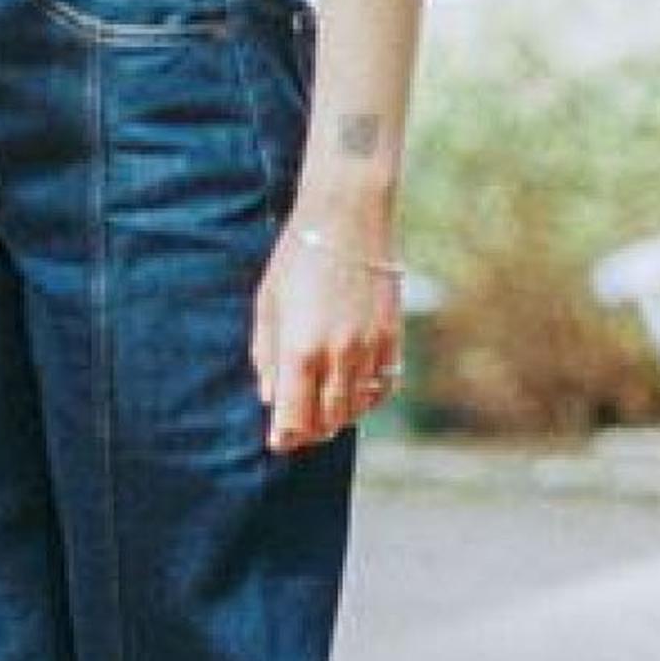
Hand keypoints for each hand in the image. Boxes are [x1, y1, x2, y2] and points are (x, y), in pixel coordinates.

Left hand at [250, 221, 403, 453]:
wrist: (348, 219)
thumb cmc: (298, 258)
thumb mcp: (268, 305)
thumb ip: (267, 356)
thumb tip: (270, 398)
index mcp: (301, 349)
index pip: (293, 416)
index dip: (284, 435)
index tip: (278, 441)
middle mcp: (338, 356)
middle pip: (326, 420)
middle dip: (310, 432)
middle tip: (298, 432)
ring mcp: (370, 349)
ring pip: (357, 408)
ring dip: (338, 418)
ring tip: (323, 415)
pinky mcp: (392, 338)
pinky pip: (384, 387)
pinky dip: (368, 399)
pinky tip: (354, 395)